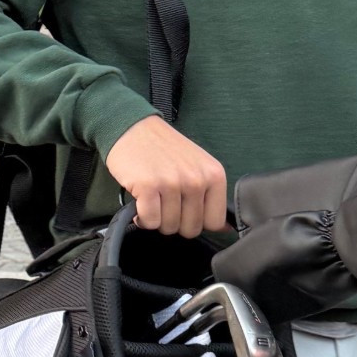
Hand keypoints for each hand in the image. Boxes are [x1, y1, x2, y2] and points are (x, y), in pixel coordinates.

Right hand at [106, 117, 227, 236]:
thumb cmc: (165, 149)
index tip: (185, 210)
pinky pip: (150, 221)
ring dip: (157, 220)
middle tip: (165, 204)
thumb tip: (225, 229)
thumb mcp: (198, 166)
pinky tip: (141, 204)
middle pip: (191, 228)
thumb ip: (211, 195)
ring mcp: (172, 183)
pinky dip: (143, 219)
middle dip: (175, 222)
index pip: (215, 222)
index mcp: (214, 175)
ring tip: (153, 200)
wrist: (132, 127)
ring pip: (169, 227)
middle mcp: (196, 179)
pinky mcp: (148, 187)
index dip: (198, 222)